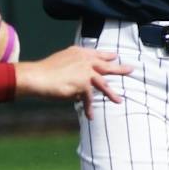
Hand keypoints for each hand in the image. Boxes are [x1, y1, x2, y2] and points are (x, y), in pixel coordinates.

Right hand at [14, 47, 128, 119]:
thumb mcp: (60, 63)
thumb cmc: (44, 72)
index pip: (96, 54)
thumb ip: (72, 67)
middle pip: (106, 65)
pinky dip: (88, 109)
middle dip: (119, 69)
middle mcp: (84, 60)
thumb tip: (80, 83)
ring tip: (119, 101)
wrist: (37, 77)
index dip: (107, 55)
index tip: (115, 56)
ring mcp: (85, 72)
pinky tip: (90, 116)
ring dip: (111, 94)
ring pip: (103, 84)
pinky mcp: (83, 84)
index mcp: (78, 53)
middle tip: (131, 69)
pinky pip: (89, 99)